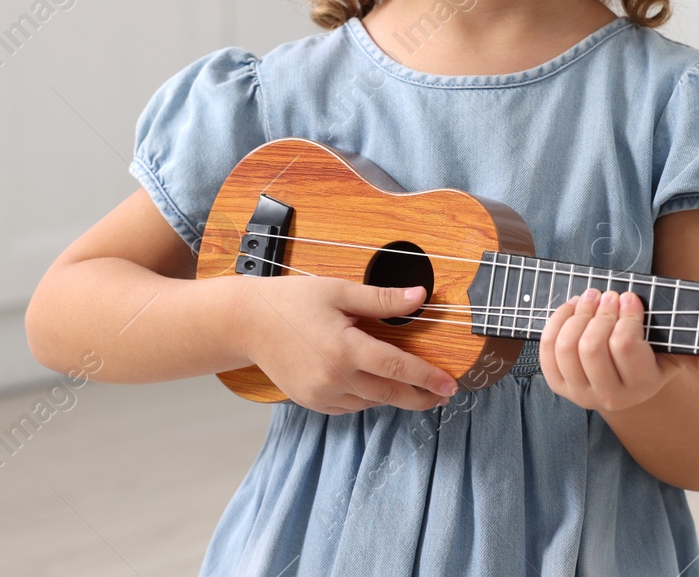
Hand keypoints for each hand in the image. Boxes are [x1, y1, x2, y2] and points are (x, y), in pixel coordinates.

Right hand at [240, 277, 459, 415]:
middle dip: (420, 397)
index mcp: (344, 349)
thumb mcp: (338, 291)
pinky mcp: (311, 402)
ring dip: (392, 395)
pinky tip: (373, 384)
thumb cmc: (292, 301)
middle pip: (390, 393)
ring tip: (411, 385)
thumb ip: (381, 299)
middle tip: (442, 395)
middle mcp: (334, 378)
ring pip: (370, 401)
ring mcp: (321, 394)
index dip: (428, 378)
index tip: (451, 385)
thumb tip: (420, 296)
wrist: (247, 323)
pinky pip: (350, 406)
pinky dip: (366, 397)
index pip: (398, 368)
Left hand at [538, 288, 698, 412]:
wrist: (626, 380)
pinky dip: (556, 322)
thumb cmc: (653, 357)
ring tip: (592, 296)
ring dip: (577, 314)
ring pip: (566, 347)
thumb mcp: (678, 354)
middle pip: (592, 347)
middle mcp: (609, 397)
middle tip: (609, 293)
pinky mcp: (558, 384)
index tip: (630, 296)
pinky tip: (572, 307)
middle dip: (599, 313)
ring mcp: (580, 393)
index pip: (625, 347)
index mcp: (641, 386)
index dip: (625, 315)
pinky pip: (546, 350)